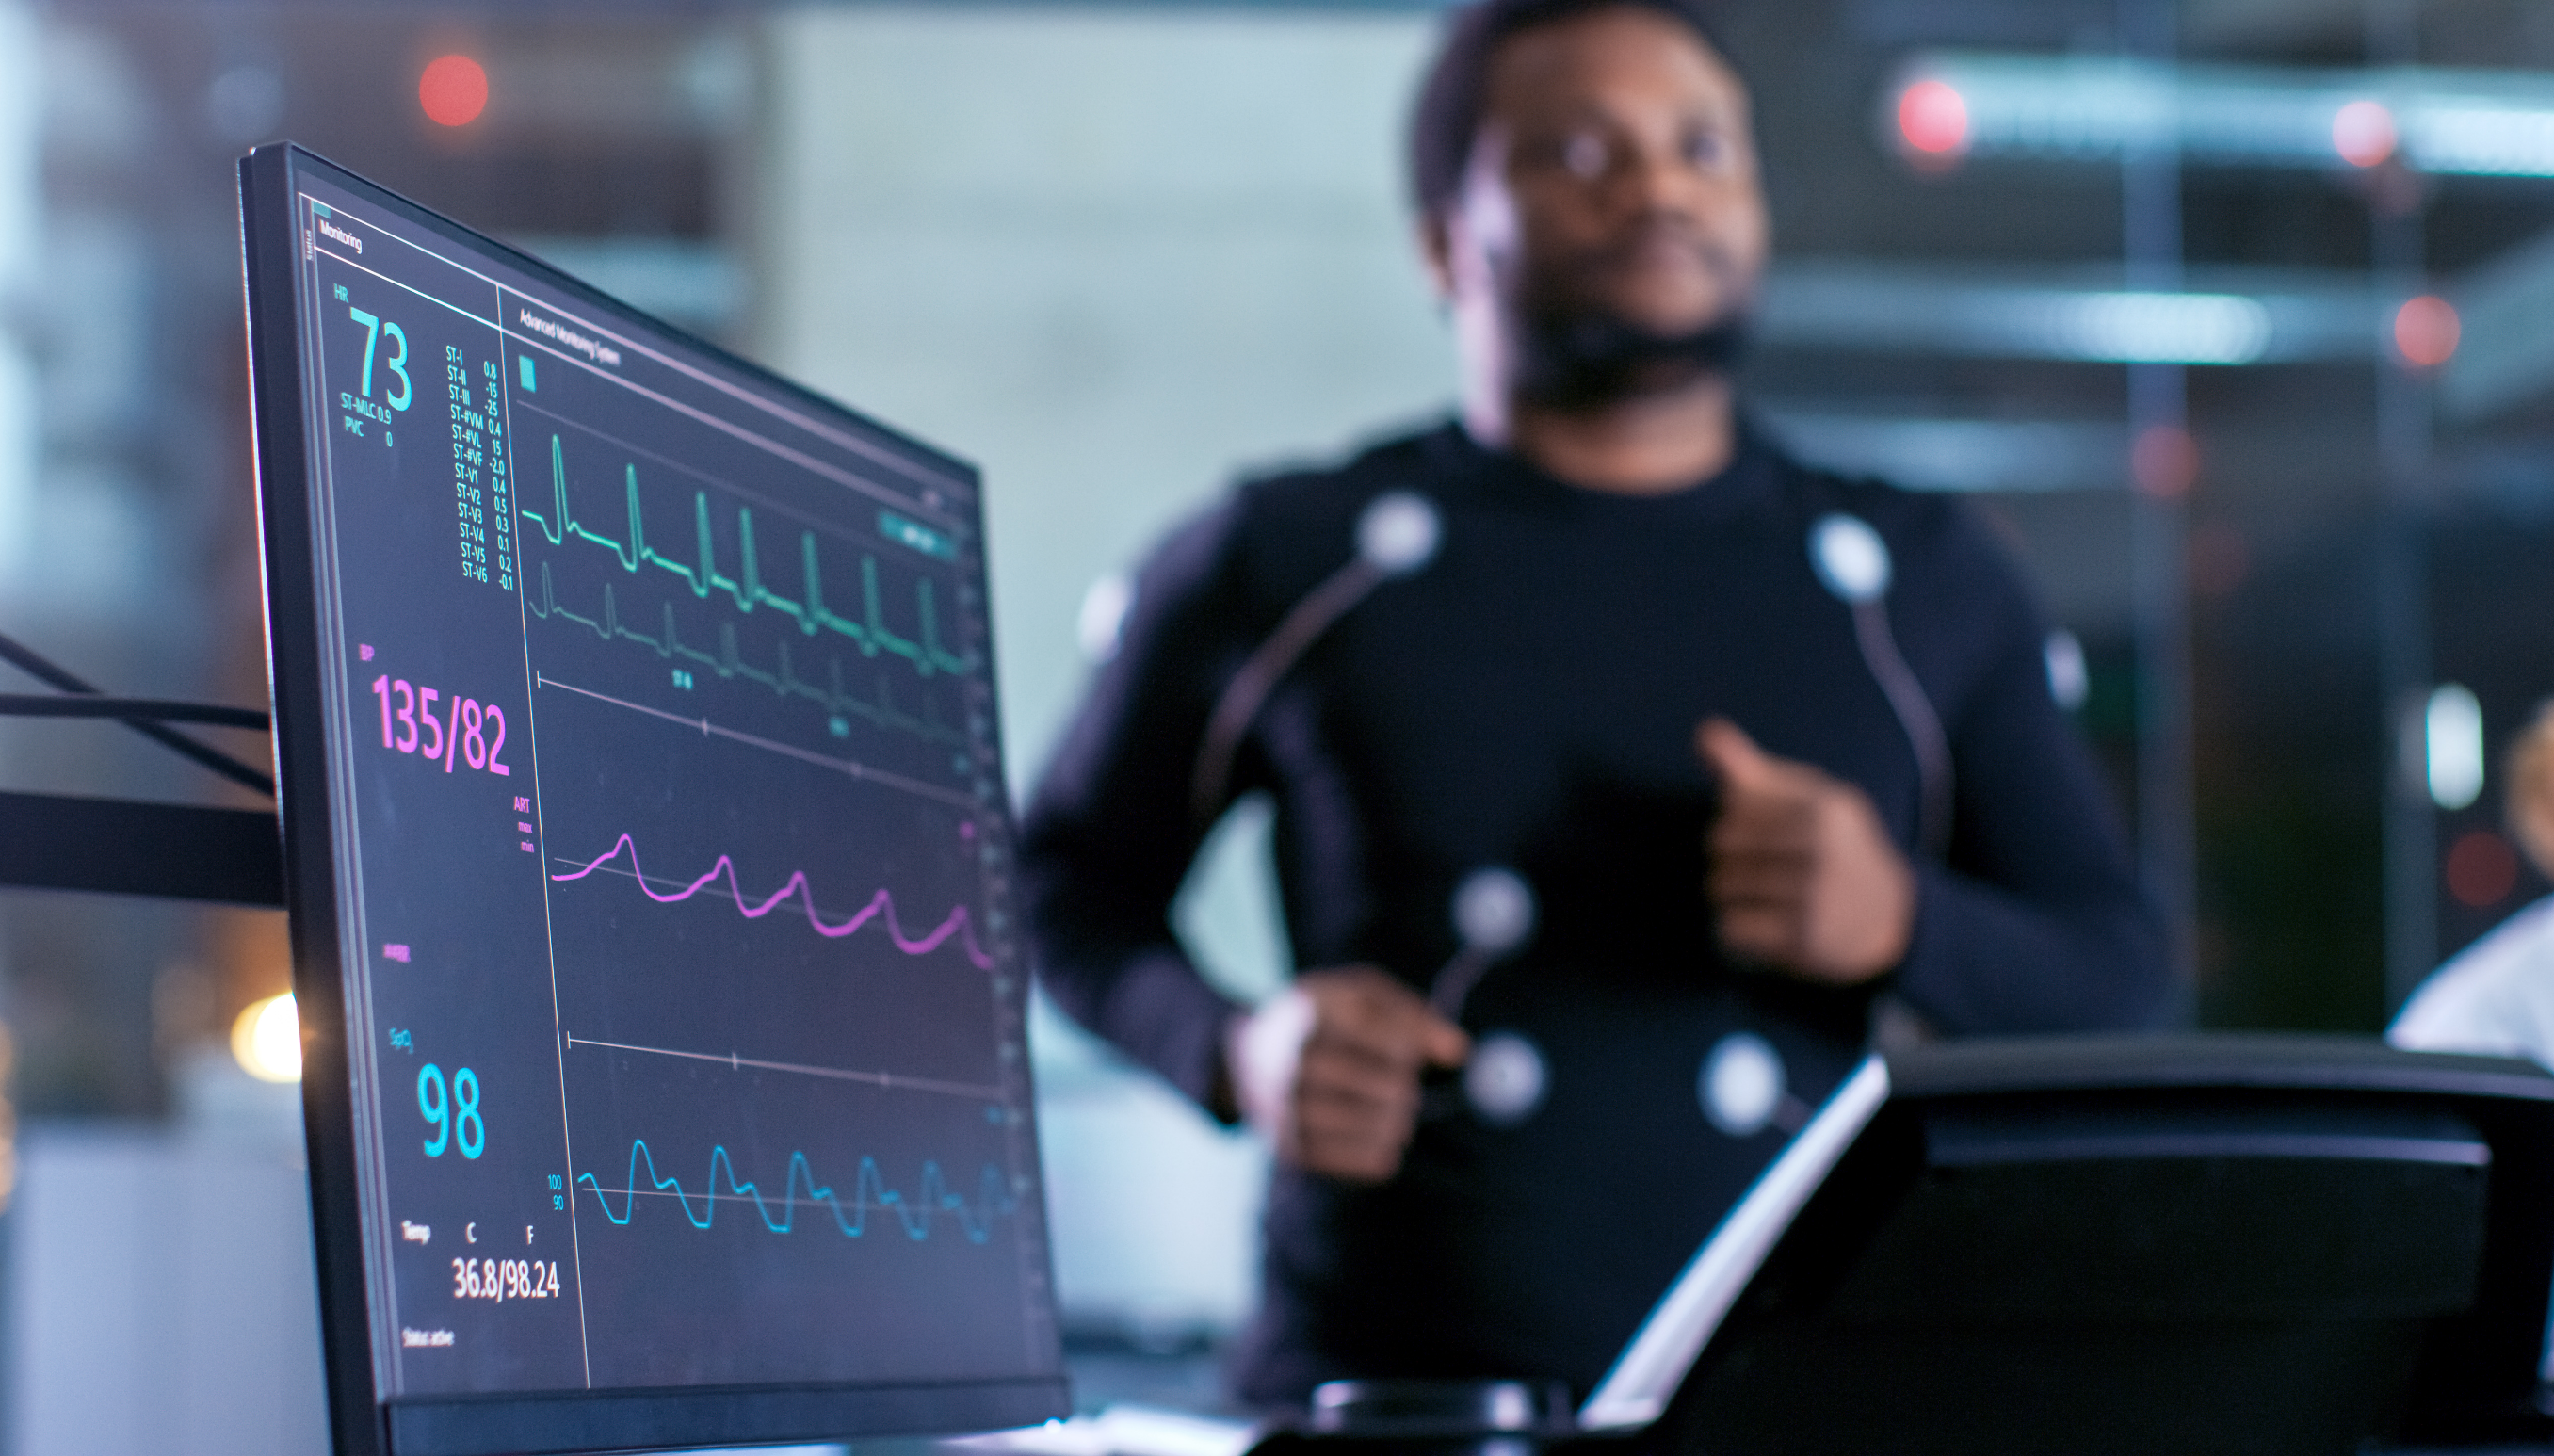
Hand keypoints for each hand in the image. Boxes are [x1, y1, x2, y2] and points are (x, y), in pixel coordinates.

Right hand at [1225, 966, 1469, 1182]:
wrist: (1246, 1058)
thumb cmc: (1322, 1020)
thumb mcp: (1361, 995)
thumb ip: (1412, 1014)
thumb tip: (1457, 1051)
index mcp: (1316, 1014)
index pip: (1397, 1042)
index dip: (1414, 1048)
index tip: (1404, 1050)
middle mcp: (1297, 1062)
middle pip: (1392, 1088)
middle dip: (1406, 1087)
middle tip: (1397, 1085)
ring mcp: (1289, 1109)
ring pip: (1381, 1128)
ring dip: (1398, 1121)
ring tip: (1391, 1111)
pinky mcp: (1292, 1148)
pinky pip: (1364, 1161)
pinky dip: (1383, 1150)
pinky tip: (1379, 1135)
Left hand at [1697, 717, 1914, 983]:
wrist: (1888, 915)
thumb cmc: (1831, 846)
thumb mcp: (1805, 800)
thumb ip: (1751, 769)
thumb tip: (1703, 731)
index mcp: (1823, 806)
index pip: (1736, 804)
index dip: (1734, 819)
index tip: (1756, 833)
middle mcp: (1822, 848)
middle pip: (1723, 844)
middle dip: (1725, 858)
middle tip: (1748, 869)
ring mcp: (1815, 894)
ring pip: (1723, 886)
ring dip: (1726, 894)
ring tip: (1752, 897)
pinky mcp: (1804, 938)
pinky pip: (1730, 928)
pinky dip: (1732, 930)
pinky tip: (1757, 926)